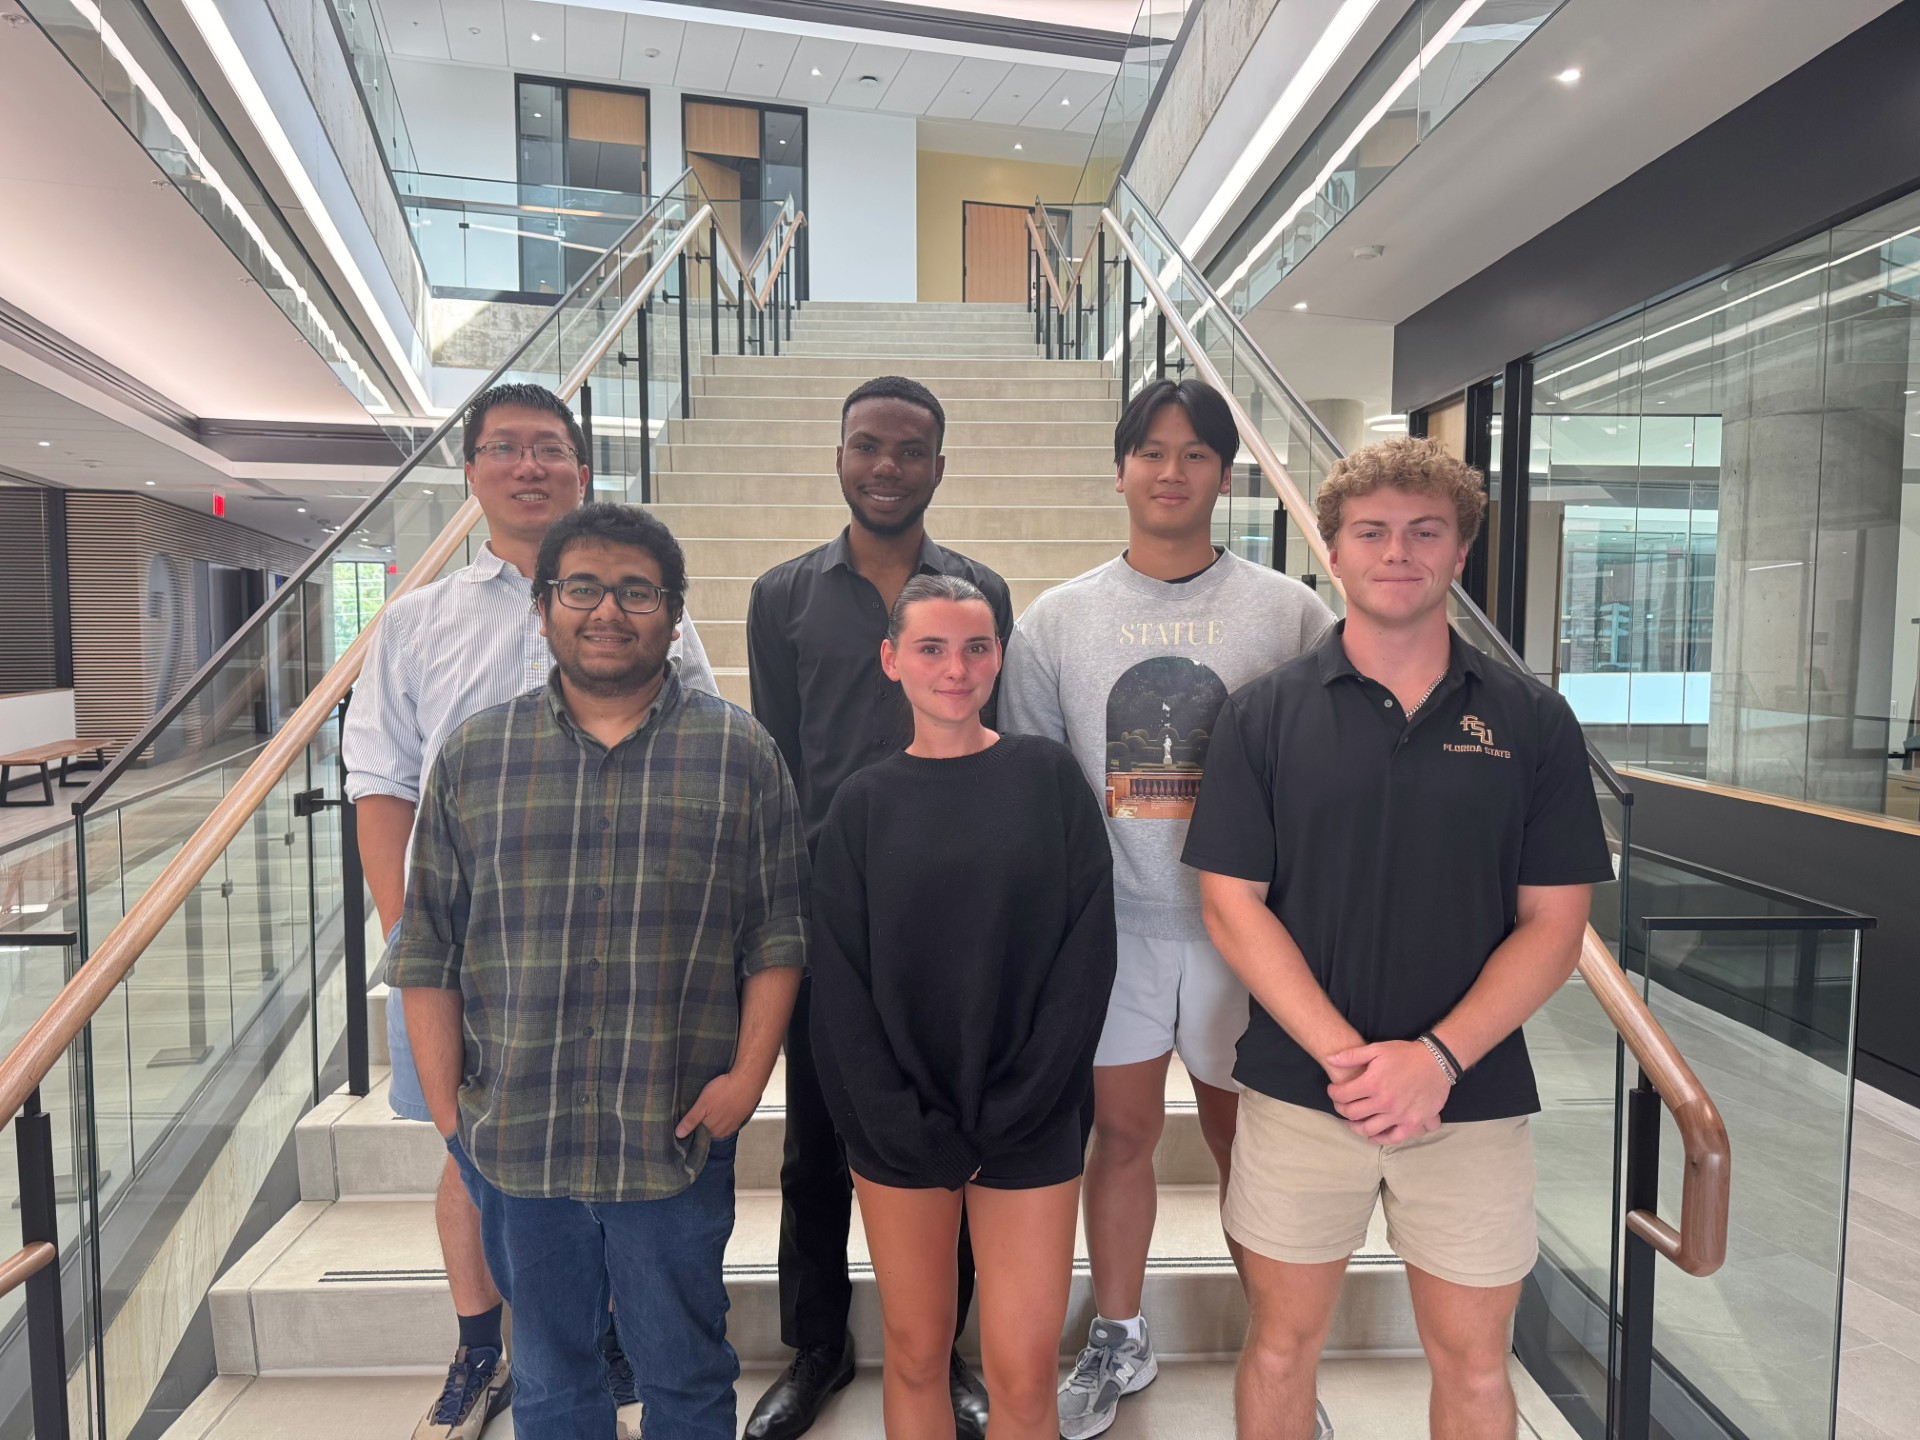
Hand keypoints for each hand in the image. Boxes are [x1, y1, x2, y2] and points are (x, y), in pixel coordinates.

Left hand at [676, 1068, 766, 1139]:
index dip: (692, 1127)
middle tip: (699, 1109)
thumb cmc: (724, 1091)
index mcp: (713, 1131)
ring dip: (714, 1117)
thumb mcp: (702, 1104)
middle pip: (709, 1130)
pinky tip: (722, 1105)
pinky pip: (729, 1118)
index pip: (698, 1134)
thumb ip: (691, 1120)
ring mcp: (734, 1124)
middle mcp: (724, 1131)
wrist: (748, 1080)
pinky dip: (724, 1114)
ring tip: (711, 1106)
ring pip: (719, 1124)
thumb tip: (679, 1134)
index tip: (687, 1119)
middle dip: (703, 1122)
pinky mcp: (741, 1115)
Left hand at [1324, 1041, 1448, 1144]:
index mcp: (1373, 1083)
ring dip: (1355, 1127)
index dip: (1333, 1093)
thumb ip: (1352, 1056)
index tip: (1333, 1091)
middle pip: (1352, 1114)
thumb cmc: (1405, 1054)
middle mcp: (1384, 1101)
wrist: (1436, 1061)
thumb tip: (1330, 1060)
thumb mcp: (1377, 1049)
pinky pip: (1393, 1138)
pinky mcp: (1412, 1122)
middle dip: (1341, 1109)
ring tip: (1352, 1122)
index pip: (1342, 1095)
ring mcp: (1398, 1115)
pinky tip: (1372, 1135)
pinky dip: (1380, 1139)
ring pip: (1368, 1129)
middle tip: (1340, 1105)